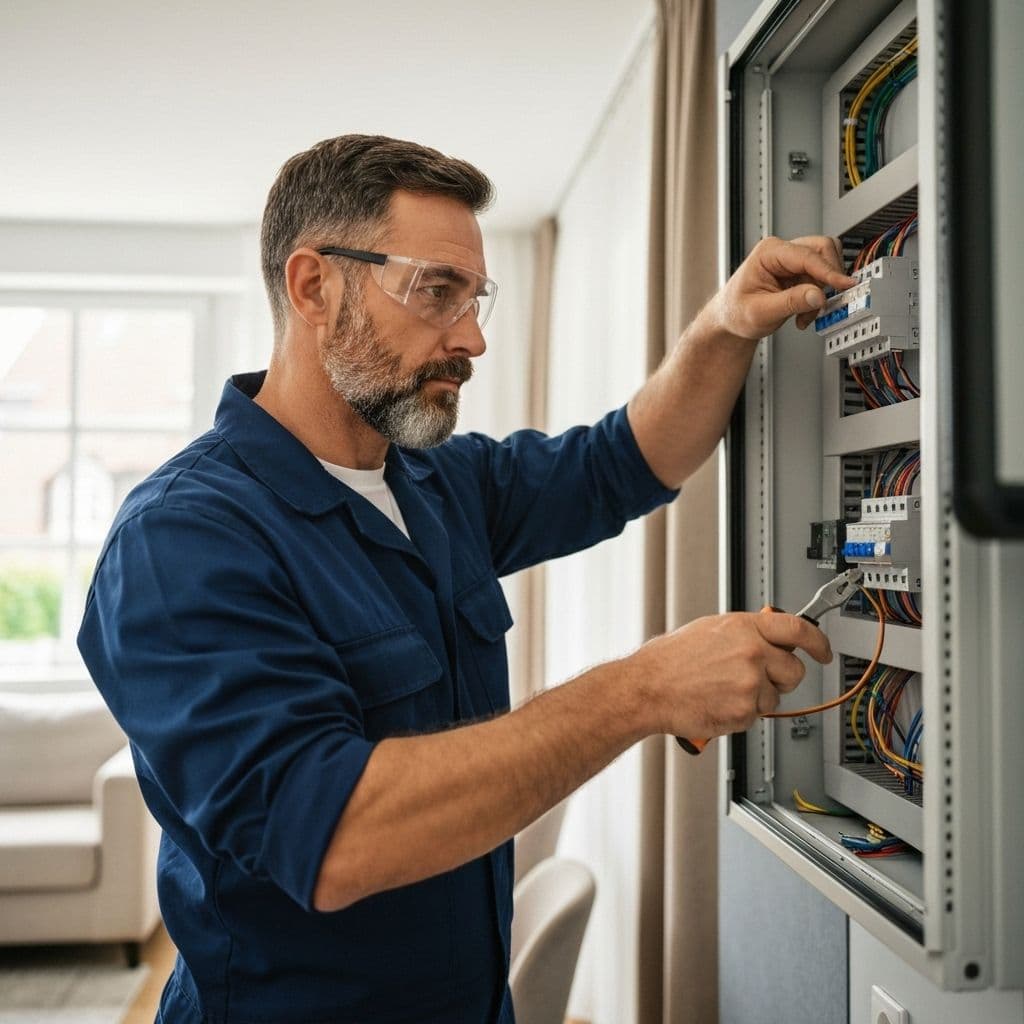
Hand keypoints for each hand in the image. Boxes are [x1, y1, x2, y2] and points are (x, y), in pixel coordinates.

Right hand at [627, 611, 832, 739]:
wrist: (647, 688)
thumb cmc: (670, 660)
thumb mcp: (709, 630)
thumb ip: (744, 632)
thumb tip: (767, 637)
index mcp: (745, 627)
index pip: (798, 629)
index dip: (818, 642)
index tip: (823, 650)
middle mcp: (752, 652)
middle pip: (794, 670)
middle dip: (782, 677)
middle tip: (759, 678)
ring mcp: (750, 683)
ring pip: (775, 697)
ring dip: (757, 698)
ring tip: (724, 690)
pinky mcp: (745, 711)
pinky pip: (757, 715)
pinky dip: (741, 714)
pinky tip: (718, 703)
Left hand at [707, 235, 856, 340]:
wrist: (731, 320)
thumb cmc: (735, 312)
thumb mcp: (761, 312)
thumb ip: (791, 303)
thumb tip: (817, 295)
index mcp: (768, 252)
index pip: (807, 255)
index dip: (829, 271)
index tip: (845, 284)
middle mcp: (782, 251)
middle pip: (823, 250)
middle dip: (827, 279)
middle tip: (822, 303)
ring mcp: (792, 262)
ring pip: (826, 265)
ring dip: (822, 292)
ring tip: (805, 314)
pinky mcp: (800, 274)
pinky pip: (821, 281)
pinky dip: (817, 300)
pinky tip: (803, 314)